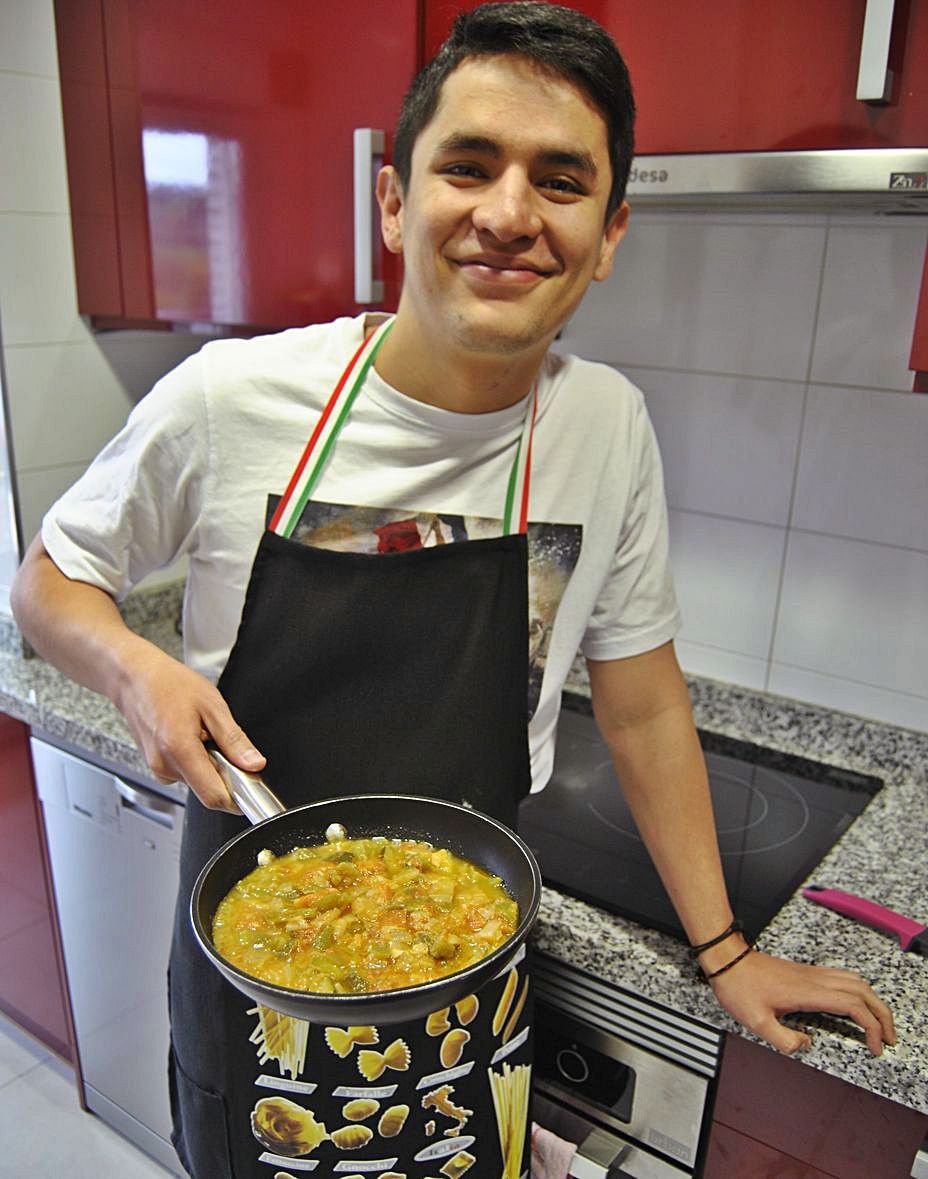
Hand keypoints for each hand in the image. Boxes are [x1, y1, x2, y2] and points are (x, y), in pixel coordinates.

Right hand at [112, 640, 265, 810]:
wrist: (135, 678)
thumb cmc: (169, 684)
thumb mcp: (212, 705)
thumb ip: (234, 740)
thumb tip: (254, 764)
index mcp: (179, 750)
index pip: (214, 796)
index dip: (238, 795)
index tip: (250, 782)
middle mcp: (164, 766)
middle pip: (207, 789)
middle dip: (223, 771)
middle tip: (219, 740)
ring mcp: (157, 769)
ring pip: (197, 781)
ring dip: (208, 763)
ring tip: (200, 732)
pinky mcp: (155, 767)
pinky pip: (185, 773)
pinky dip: (194, 760)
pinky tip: (189, 736)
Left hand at [708, 947, 895, 1056]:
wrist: (727, 959)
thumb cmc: (738, 986)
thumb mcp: (755, 1021)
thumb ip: (783, 1040)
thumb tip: (805, 1044)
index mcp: (807, 991)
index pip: (853, 1006)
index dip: (871, 1027)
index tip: (875, 1047)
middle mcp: (814, 979)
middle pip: (863, 990)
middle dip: (883, 1015)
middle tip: (889, 1038)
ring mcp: (811, 973)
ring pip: (855, 980)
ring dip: (873, 1001)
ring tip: (878, 1023)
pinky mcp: (805, 972)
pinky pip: (842, 978)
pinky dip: (858, 992)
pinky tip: (855, 1006)